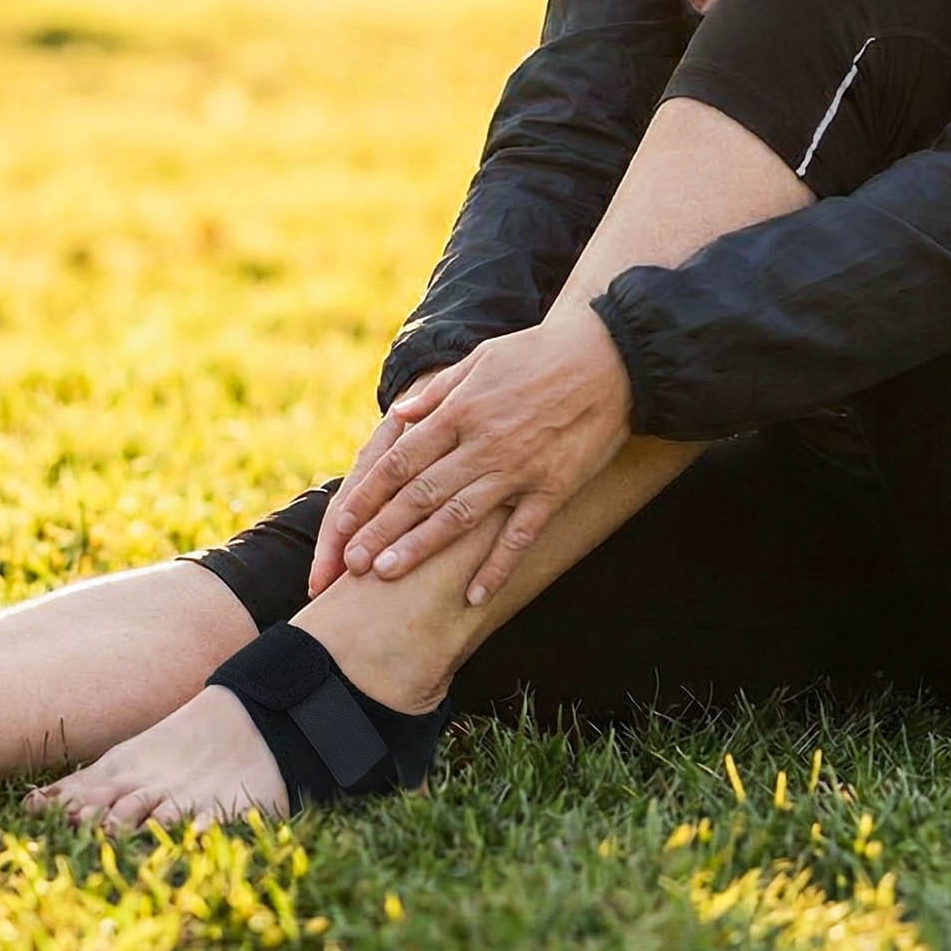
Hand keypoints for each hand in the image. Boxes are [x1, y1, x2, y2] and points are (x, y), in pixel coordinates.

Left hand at [327, 309, 632, 605]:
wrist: (608, 357)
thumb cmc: (538, 354)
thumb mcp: (480, 359)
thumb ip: (438, 390)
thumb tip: (400, 415)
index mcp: (461, 410)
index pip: (401, 459)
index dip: (370, 494)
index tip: (343, 523)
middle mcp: (483, 443)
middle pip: (421, 494)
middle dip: (382, 530)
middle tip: (353, 564)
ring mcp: (518, 469)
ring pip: (459, 517)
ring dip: (420, 547)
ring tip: (387, 574)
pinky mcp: (553, 488)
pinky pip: (519, 535)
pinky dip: (496, 567)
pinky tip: (473, 596)